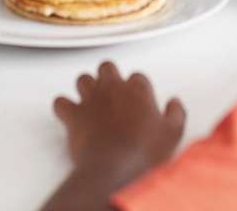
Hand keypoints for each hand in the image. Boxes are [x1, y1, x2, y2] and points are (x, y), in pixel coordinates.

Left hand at [52, 62, 184, 181]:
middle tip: (113, 91)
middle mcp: (113, 88)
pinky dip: (63, 106)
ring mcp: (91, 100)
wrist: (115, 167)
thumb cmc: (143, 151)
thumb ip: (176, 113)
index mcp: (138, 90)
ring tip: (91, 99)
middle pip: (107, 67)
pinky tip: (69, 113)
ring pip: (83, 78)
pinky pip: (61, 102)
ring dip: (86, 87)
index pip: (137, 76)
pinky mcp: (74, 115)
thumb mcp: (172, 133)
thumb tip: (175, 103)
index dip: (137, 87)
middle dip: (109, 76)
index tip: (138, 100)